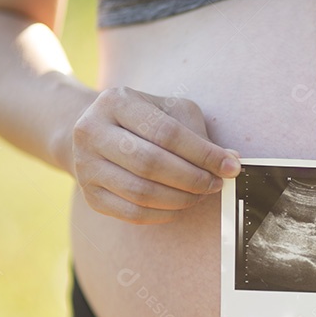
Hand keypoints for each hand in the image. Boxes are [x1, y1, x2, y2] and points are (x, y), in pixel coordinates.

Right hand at [68, 86, 242, 223]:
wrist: (96, 133)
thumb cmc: (143, 120)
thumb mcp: (170, 111)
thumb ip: (199, 134)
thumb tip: (230, 161)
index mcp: (116, 102)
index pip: (165, 132)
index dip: (202, 153)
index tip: (230, 166)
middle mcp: (92, 131)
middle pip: (150, 163)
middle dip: (192, 178)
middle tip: (216, 184)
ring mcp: (86, 165)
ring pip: (141, 192)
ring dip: (180, 199)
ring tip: (201, 194)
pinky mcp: (90, 194)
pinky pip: (132, 213)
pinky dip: (163, 214)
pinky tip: (180, 207)